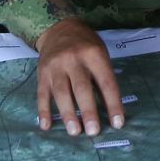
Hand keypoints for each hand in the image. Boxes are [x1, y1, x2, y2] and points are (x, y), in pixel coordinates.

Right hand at [34, 19, 123, 135]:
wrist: (59, 28)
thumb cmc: (86, 45)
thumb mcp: (100, 53)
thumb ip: (103, 77)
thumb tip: (109, 110)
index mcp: (94, 55)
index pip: (106, 82)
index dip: (113, 103)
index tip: (117, 123)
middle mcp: (74, 60)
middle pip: (81, 88)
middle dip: (88, 111)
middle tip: (94, 131)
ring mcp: (55, 67)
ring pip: (61, 93)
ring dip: (68, 114)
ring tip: (75, 131)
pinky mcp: (42, 74)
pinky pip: (42, 94)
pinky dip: (44, 111)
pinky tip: (46, 126)